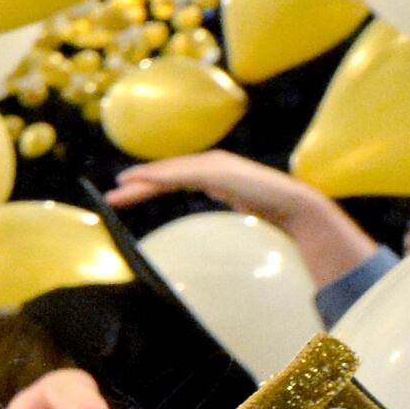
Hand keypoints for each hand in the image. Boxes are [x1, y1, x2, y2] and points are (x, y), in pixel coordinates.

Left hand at [108, 151, 381, 286]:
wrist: (299, 210)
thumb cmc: (271, 219)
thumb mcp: (234, 221)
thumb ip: (217, 221)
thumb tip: (205, 242)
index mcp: (214, 176)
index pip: (174, 180)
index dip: (148, 187)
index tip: (123, 197)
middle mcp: (213, 166)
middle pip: (167, 173)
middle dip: (139, 183)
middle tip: (110, 196)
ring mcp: (217, 166)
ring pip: (171, 170)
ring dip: (144, 177)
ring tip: (120, 187)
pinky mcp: (221, 171)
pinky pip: (184, 173)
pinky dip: (162, 175)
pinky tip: (144, 180)